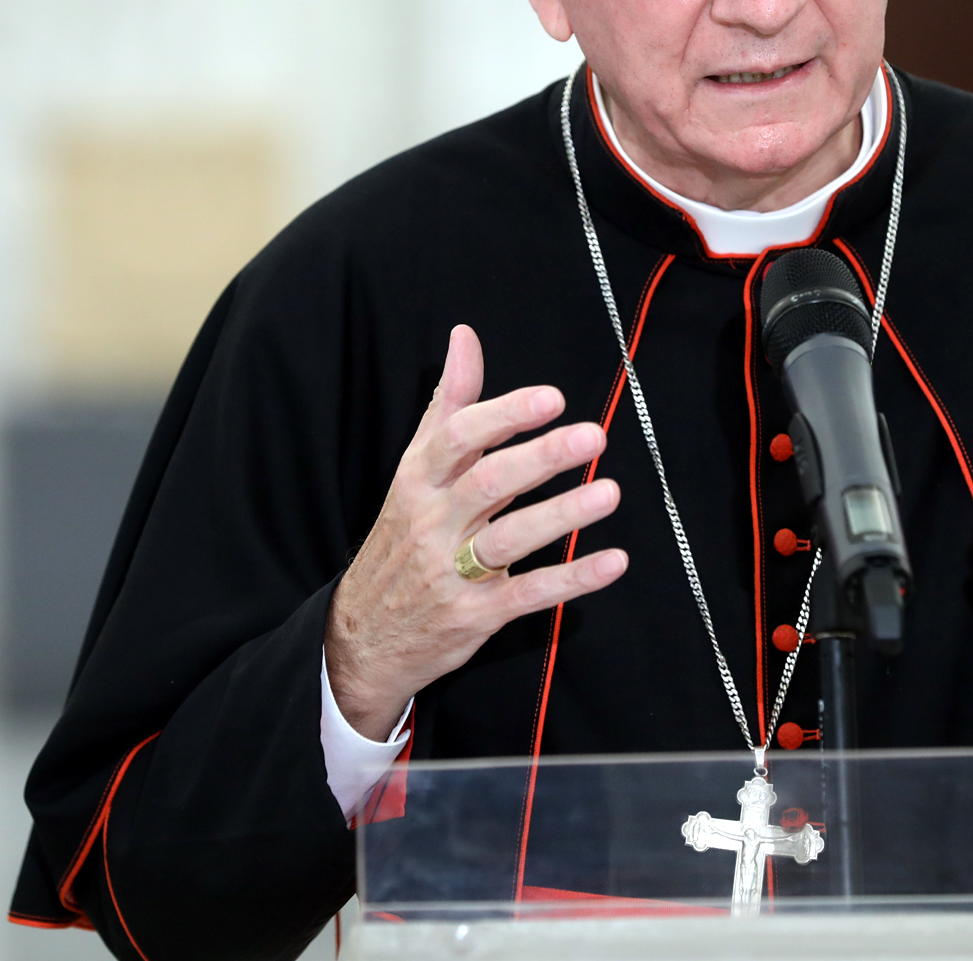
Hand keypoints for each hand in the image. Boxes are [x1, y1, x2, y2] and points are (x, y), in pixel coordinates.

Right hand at [325, 325, 627, 738]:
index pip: (458, 439)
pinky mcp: (475, 616)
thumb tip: (465, 336)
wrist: (360, 636)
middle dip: (542, 457)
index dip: (504, 415)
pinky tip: (612, 560)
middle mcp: (433, 523)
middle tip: (592, 435)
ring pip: (510, 539)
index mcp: (419, 481)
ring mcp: (452, 573)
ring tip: (609, 492)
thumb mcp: (414, 470)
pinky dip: (572, 579)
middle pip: (489, 484)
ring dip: (563, 514)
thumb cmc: (401, 539)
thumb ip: (447, 405)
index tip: (550, 398)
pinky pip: (527, 594)